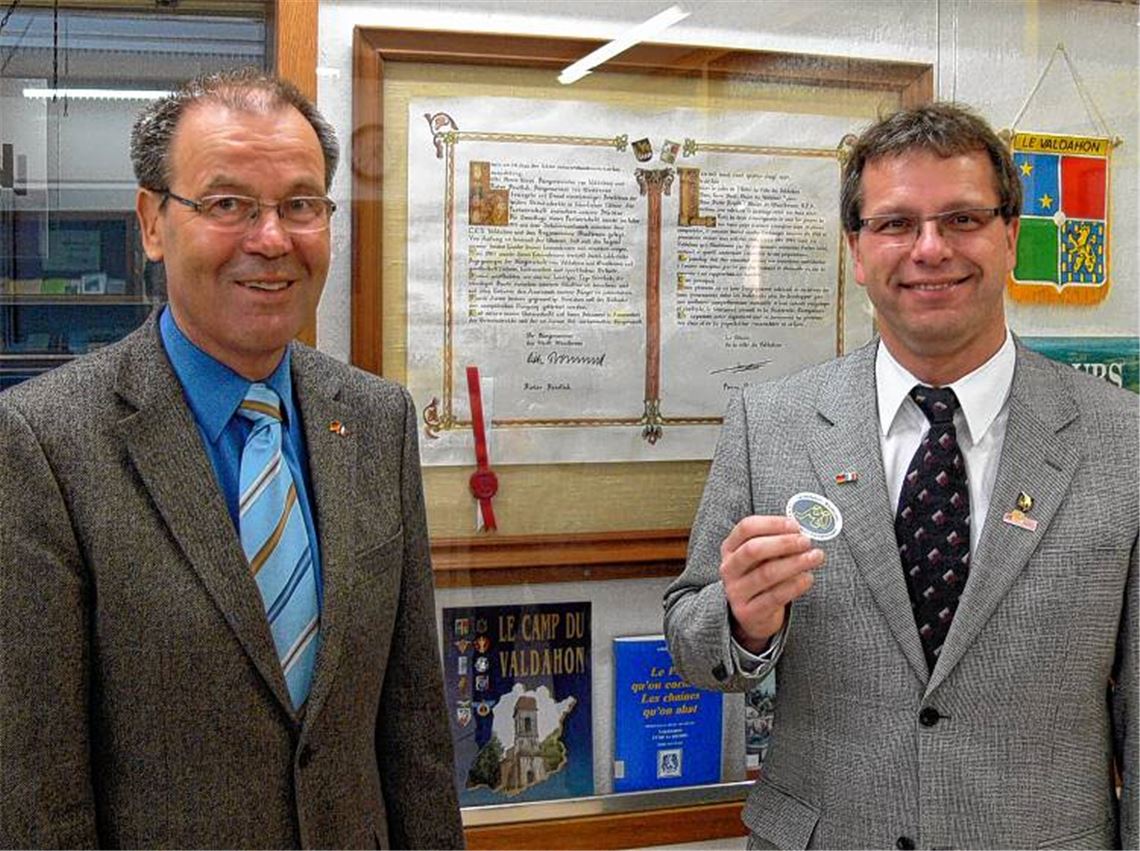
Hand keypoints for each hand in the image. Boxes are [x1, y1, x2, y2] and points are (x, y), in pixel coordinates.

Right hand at [719, 515, 824, 653]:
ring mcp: (736, 592)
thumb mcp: (763, 557)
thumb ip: (777, 542)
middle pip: (753, 549)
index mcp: (730, 548)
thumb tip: (802, 530)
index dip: (772, 523)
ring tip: (816, 557)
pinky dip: (794, 586)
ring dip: (795, 563)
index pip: (746, 528)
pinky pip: (774, 597)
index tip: (795, 525)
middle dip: (784, 543)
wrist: (753, 615)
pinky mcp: (748, 612)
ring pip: (766, 573)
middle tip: (807, 542)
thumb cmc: (762, 576)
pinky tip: (808, 578)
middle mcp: (729, 568)